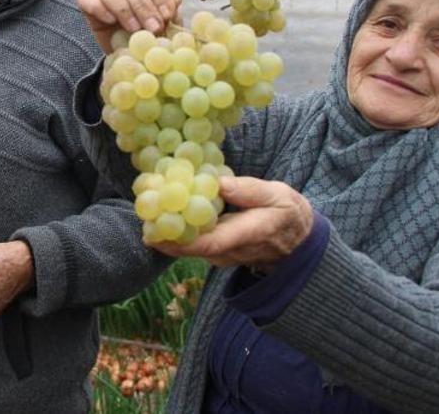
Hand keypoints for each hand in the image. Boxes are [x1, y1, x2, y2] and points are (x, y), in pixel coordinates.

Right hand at [75, 0, 182, 53]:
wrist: (133, 57)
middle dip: (143, 5)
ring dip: (122, 7)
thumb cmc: (153, 38)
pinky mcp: (87, 3)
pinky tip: (110, 20)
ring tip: (133, 28)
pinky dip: (97, 6)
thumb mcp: (169, 27)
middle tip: (153, 28)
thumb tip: (175, 2)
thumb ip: (172, 14)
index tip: (167, 16)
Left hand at [150, 176, 313, 272]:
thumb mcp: (278, 195)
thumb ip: (250, 190)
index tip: (154, 233)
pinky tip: (162, 213)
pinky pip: (193, 245)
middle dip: (164, 236)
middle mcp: (230, 251)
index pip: (209, 244)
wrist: (297, 240)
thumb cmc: (287, 213)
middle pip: (191, 249)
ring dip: (167, 233)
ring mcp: (223, 255)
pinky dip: (177, 231)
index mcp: (247, 235)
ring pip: (190, 249)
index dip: (179, 241)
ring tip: (146, 211)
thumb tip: (220, 183)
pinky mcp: (217, 251)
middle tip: (141, 218)